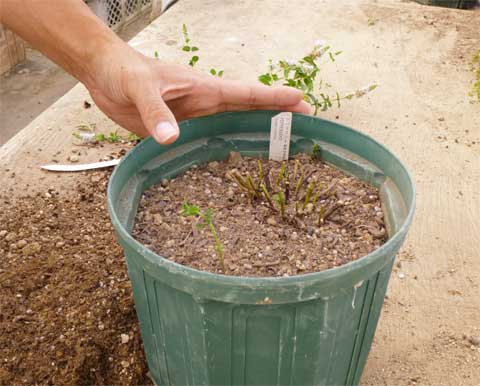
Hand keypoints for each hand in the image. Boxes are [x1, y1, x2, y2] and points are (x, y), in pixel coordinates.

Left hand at [87, 46, 311, 143]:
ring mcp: (193, 116)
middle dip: (275, 116)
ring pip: (231, 125)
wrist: (104, 73)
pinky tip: (231, 158)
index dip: (275, 98)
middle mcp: (204, 103)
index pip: (247, 93)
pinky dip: (224, 146)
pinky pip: (208, 139)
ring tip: (278, 144)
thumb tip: (172, 138)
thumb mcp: (140, 87)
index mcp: (203, 89)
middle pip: (247, 110)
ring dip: (254, 131)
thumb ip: (155, 112)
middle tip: (303, 126)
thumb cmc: (124, 70)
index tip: (302, 103)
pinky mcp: (179, 128)